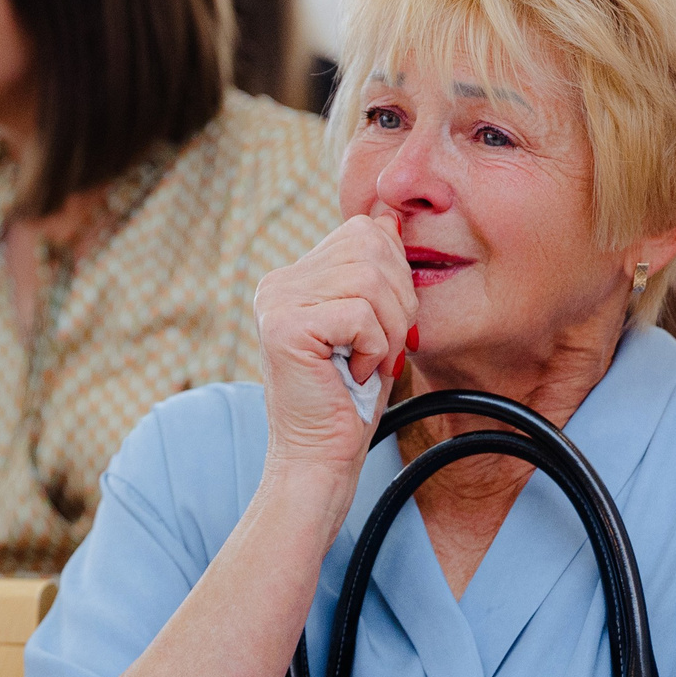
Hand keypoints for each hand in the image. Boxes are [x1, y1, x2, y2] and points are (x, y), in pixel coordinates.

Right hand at [252, 213, 416, 484]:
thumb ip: (378, 273)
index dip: (395, 275)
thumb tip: (390, 218)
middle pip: (371, 247)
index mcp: (295, 277)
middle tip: (382, 350)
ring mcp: (276, 302)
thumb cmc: (350, 399)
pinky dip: (374, 347)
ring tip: (369, 363)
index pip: (364, 232)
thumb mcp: (373, 325)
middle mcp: (278, 283)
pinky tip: (354, 373)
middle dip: (399, 302)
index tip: (386, 327)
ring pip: (370, 280)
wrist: (321, 458)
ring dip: (389, 330)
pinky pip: (360, 313)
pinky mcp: (283, 326)